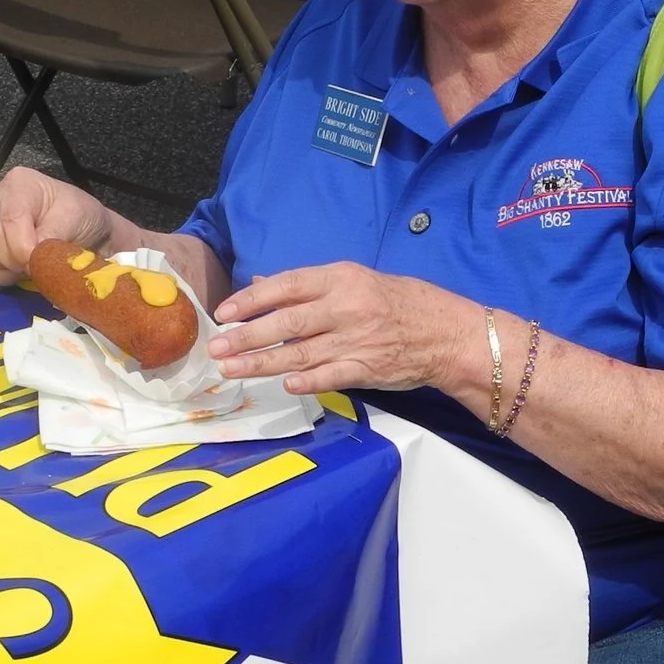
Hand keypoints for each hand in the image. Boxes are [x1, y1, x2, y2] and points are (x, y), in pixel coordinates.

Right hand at [0, 167, 114, 284]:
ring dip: (5, 267)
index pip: (11, 218)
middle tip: (37, 267)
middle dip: (14, 259)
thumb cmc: (80, 217)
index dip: (23, 247)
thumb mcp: (76, 219)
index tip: (40, 263)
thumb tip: (31, 257)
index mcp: (21, 184)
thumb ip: (53, 235)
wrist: (83, 230)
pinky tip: (16, 272)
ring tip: (28, 267)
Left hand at [208, 264, 480, 395]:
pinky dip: (305, 381)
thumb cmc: (403, 302)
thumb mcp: (357, 280)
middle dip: (246, 337)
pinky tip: (282, 385)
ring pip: (300, 354)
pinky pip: (330, 376)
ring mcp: (356, 341)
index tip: (223, 313)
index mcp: (342, 278)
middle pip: (286, 324)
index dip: (251, 300)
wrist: (448, 334)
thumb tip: (263, 284)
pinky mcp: (367, 369)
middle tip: (215, 348)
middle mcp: (346, 307)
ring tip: (231, 369)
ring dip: (262, 364)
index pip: (286, 286)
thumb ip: (310, 286)